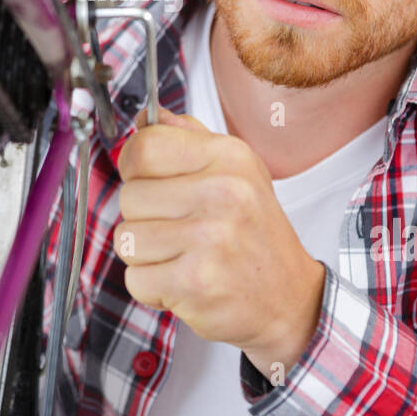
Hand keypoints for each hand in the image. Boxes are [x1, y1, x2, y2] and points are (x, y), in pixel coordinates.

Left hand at [112, 107, 324, 380]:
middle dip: (143, 217)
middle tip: (177, 229)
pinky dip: (152, 287)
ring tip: (181, 256)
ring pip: (127, 238)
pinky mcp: (195, 281)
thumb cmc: (256, 235)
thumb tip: (145, 118)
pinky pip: (135, 278)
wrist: (290, 298)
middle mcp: (222, 192)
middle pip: (129, 196)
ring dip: (145, 255)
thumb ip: (189, 138)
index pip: (143, 146)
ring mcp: (209, 238)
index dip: (134, 167)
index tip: (147, 180)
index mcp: (228, 157)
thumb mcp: (237, 172)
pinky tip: (182, 281)